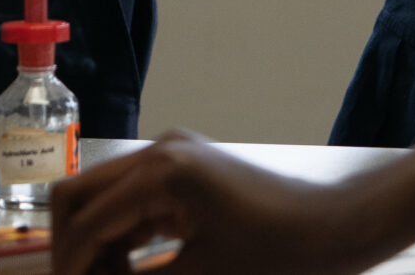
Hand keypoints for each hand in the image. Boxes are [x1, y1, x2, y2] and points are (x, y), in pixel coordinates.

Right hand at [52, 131, 378, 274]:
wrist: (343, 226)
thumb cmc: (284, 256)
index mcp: (162, 172)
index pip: (88, 221)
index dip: (71, 268)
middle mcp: (159, 152)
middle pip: (81, 195)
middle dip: (73, 247)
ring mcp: (172, 156)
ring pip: (103, 197)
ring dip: (97, 243)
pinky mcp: (185, 169)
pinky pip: (133, 201)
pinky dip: (123, 236)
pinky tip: (129, 272)